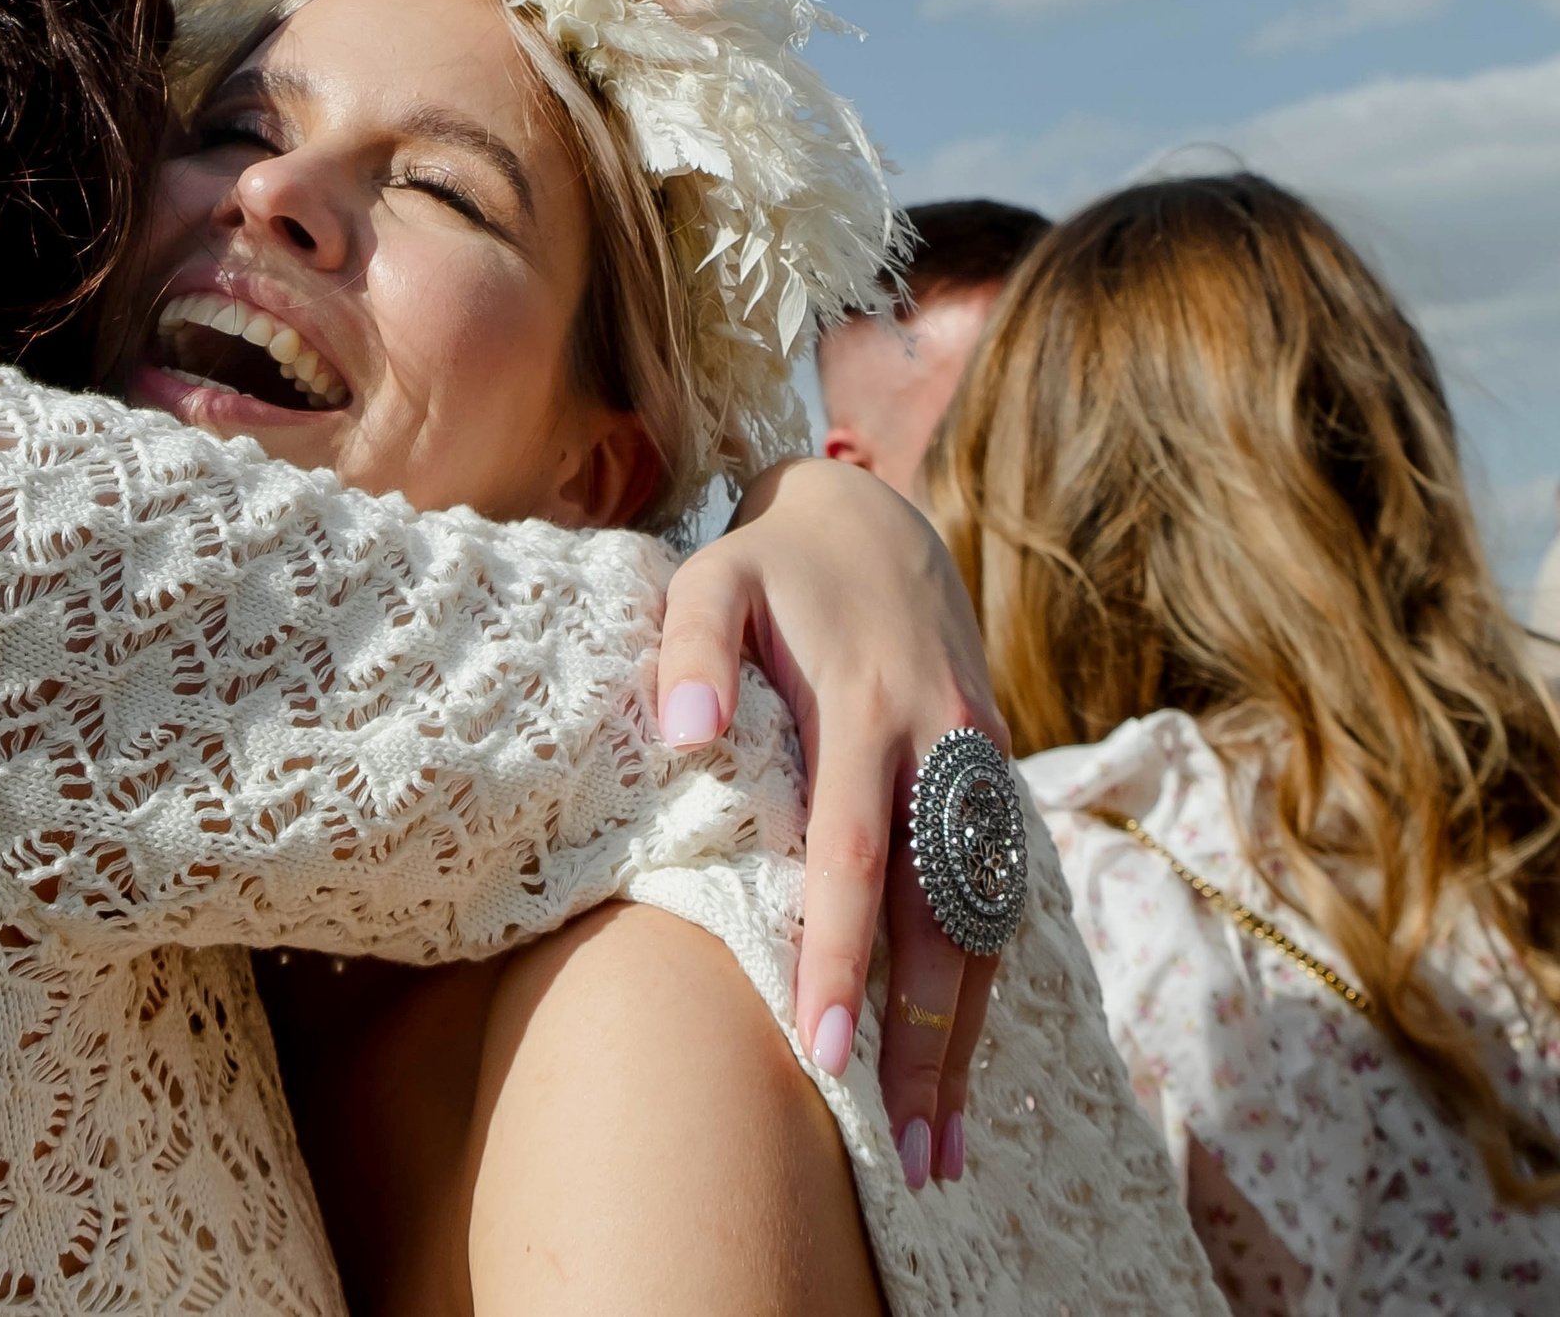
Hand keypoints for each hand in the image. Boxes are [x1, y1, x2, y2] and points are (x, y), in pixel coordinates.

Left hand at [656, 457, 1003, 1187]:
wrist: (875, 521)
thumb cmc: (769, 565)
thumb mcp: (710, 576)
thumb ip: (688, 645)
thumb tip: (678, 733)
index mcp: (868, 708)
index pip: (852, 855)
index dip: (839, 956)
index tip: (821, 1054)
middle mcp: (943, 747)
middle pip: (941, 916)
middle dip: (925, 1041)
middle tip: (903, 1156)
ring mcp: (981, 768)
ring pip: (987, 924)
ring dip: (967, 1041)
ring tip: (939, 1154)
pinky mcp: (995, 785)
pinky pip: (1001, 902)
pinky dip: (987, 989)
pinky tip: (964, 1071)